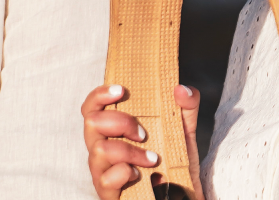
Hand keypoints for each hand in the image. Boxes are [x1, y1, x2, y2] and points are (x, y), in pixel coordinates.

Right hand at [81, 83, 203, 199]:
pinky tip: (140, 175)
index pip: (92, 108)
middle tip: (143, 134)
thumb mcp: (184, 132)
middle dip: (120, 122)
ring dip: (130, 151)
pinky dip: (125, 173)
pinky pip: (106, 179)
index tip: (121, 90)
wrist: (181, 195)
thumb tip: (181, 89)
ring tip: (153, 159)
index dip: (99, 95)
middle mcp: (101, 147)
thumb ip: (186, 108)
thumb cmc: (173, 162)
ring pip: (100, 150)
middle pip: (92, 122)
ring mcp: (102, 170)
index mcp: (113, 130)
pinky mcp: (106, 192)